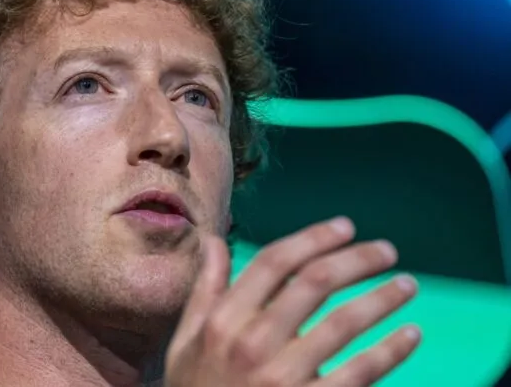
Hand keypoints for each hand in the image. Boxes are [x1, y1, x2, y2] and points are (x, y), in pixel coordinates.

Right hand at [165, 217, 419, 386]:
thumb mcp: (187, 339)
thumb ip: (205, 289)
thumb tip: (213, 240)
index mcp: (223, 319)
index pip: (274, 262)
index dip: (313, 237)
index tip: (345, 227)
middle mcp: (252, 342)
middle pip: (315, 283)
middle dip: (358, 259)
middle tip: (387, 251)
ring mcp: (282, 376)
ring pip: (344, 322)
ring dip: (383, 298)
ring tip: (407, 285)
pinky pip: (360, 371)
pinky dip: (391, 350)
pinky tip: (411, 334)